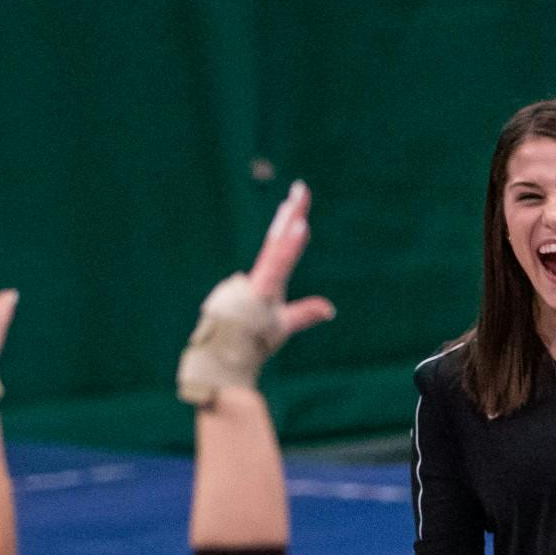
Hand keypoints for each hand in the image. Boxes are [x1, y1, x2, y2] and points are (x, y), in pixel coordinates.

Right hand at [178, 181, 335, 405]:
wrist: (224, 366)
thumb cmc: (249, 345)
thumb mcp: (283, 325)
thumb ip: (305, 313)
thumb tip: (331, 309)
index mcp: (266, 283)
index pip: (281, 247)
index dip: (291, 223)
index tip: (298, 199)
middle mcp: (262, 280)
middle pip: (278, 242)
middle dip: (291, 215)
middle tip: (302, 188)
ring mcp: (257, 286)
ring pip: (276, 252)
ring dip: (289, 229)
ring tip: (300, 211)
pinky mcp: (257, 294)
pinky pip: (276, 267)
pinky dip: (288, 247)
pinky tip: (300, 228)